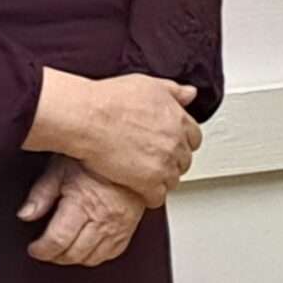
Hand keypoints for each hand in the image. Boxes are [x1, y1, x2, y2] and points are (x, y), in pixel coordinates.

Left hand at [18, 157, 146, 266]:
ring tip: (64, 247)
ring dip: (74, 257)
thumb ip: (41, 193)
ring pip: (92, 258)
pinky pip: (112, 253)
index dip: (41, 250)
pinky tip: (86, 244)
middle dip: (55, 256)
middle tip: (45, 248)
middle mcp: (103, 218)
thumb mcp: (60, 168)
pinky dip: (96, 255)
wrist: (130, 153)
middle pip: (74, 254)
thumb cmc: (93, 159)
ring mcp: (119, 225)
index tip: (34, 248)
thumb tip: (25, 215)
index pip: (58, 241)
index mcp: (83, 203)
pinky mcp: (130, 228)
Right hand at [32, 69, 200, 205]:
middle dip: (171, 161)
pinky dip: (149, 196)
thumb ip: (173, 91)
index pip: (194, 138)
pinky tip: (138, 189)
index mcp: (178, 119)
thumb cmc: (111, 99)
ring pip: (173, 180)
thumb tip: (190, 94)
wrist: (88, 117)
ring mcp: (164, 163)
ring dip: (161, 179)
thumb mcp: (148, 85)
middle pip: (184, 160)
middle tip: (153, 160)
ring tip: (143, 175)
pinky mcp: (149, 182)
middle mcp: (175, 141)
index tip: (169, 145)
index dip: (180, 142)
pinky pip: (158, 197)